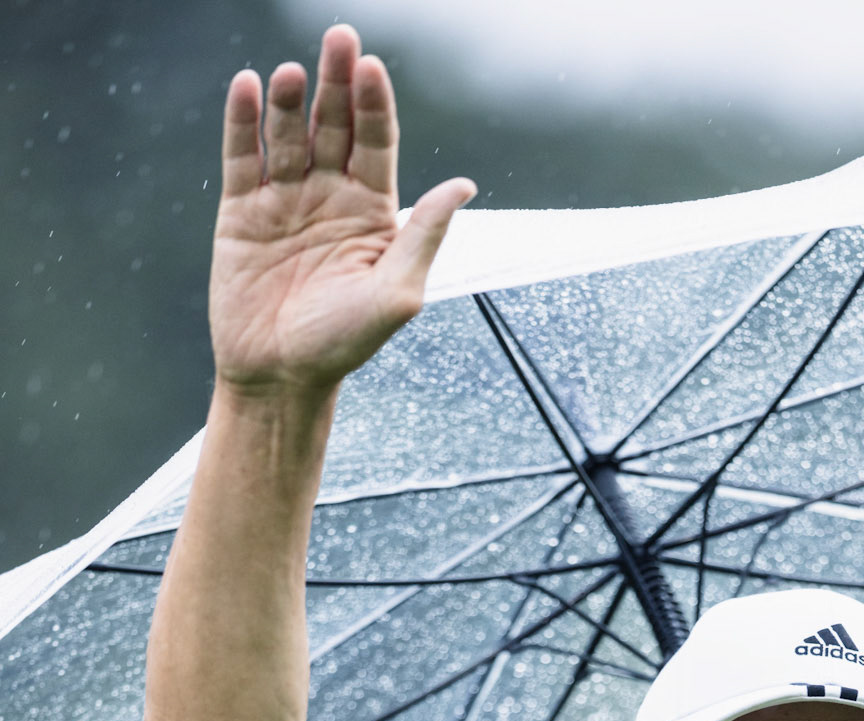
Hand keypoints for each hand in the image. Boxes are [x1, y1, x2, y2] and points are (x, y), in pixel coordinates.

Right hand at [210, 24, 474, 395]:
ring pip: (287, 133)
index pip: (375, 142)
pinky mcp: (241, 211)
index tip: (372, 68)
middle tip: (339, 39)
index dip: (374, 104)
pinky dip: (242, 121)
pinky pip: (242, 156)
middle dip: (337, 82)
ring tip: (290, 74)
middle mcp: (329, 197)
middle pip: (334, 124)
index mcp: (372, 213)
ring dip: (289, 100)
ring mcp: (284, 200)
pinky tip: (246, 86)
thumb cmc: (342, 346)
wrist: (279, 379)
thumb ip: (425, 236)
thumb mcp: (395, 294)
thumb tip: (463, 185)